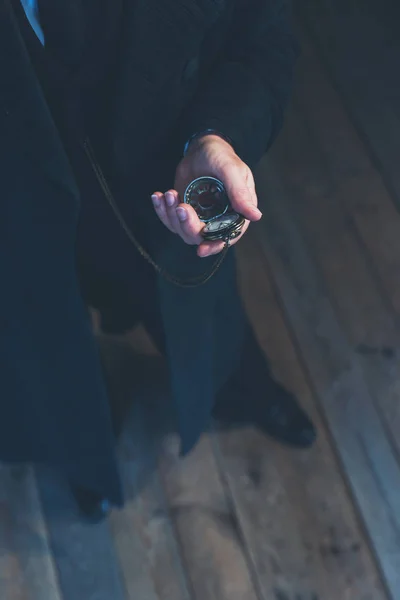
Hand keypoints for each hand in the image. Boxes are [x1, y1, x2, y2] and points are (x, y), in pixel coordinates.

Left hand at [151, 134, 261, 257]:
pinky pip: (170, 219)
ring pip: (182, 229)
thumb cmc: (221, 156)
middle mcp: (217, 219)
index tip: (200, 249)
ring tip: (169, 193)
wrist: (202, 147)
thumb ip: (240, 192)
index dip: (214, 246)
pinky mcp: (183, 211)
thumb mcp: (231, 170)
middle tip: (181, 205)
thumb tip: (255, 216)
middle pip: (200, 236)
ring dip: (172, 215)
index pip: (226, 237)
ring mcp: (198, 216)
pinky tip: (158, 196)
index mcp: (235, 213)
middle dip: (188, 225)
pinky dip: (161, 210)